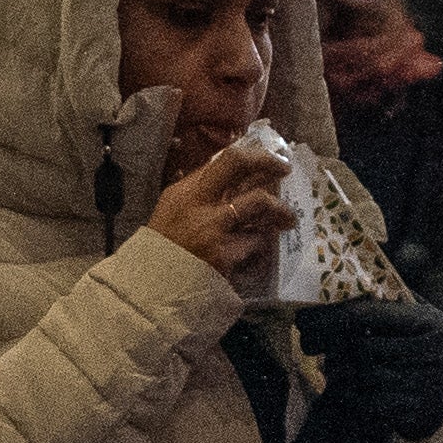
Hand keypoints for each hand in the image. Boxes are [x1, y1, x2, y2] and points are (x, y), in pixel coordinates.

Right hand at [141, 125, 297, 288]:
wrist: (154, 287)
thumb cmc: (165, 249)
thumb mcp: (173, 212)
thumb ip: (198, 193)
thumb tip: (231, 177)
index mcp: (185, 191)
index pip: (223, 160)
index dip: (252, 155)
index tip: (268, 160)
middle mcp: (198, 201)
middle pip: (237, 164)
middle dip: (267, 162)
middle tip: (285, 170)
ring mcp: (212, 227)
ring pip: (258, 201)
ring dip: (279, 209)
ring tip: (288, 218)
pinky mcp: (224, 253)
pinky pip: (256, 241)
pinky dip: (262, 243)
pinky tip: (263, 249)